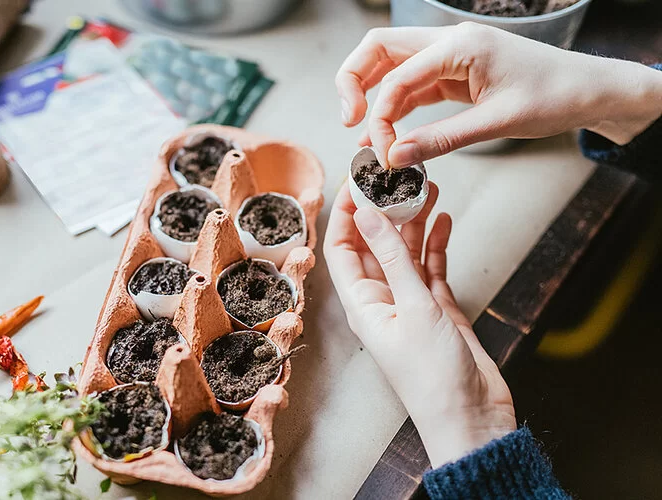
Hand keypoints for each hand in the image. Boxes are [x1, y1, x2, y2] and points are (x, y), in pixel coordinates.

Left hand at [324, 183, 515, 466]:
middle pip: (375, 243)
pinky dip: (437, 243)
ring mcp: (410, 303)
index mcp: (362, 302)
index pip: (342, 247)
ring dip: (414, 221)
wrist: (472, 418)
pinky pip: (432, 267)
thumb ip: (392, 257)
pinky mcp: (437, 308)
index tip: (359, 178)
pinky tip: (443, 219)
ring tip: (427, 186)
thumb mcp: (412, 306)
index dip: (346, 212)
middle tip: (400, 176)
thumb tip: (366, 212)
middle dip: (385, 209)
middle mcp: (381, 299)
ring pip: (406, 251)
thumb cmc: (434, 376)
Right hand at [336, 23, 661, 167]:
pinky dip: (394, 106)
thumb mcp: (496, 123)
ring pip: (390, 64)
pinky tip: (385, 133)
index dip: (380, 117)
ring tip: (360, 131)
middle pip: (379, 49)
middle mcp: (448, 42)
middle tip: (349, 121)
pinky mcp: (453, 72)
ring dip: (370, 93)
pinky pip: (411, 84)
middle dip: (354, 82)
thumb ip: (441, 139)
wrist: (588, 90)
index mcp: (460, 45)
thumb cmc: (554, 96)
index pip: (397, 77)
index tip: (383, 153)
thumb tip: (396, 157)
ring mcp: (449, 55)